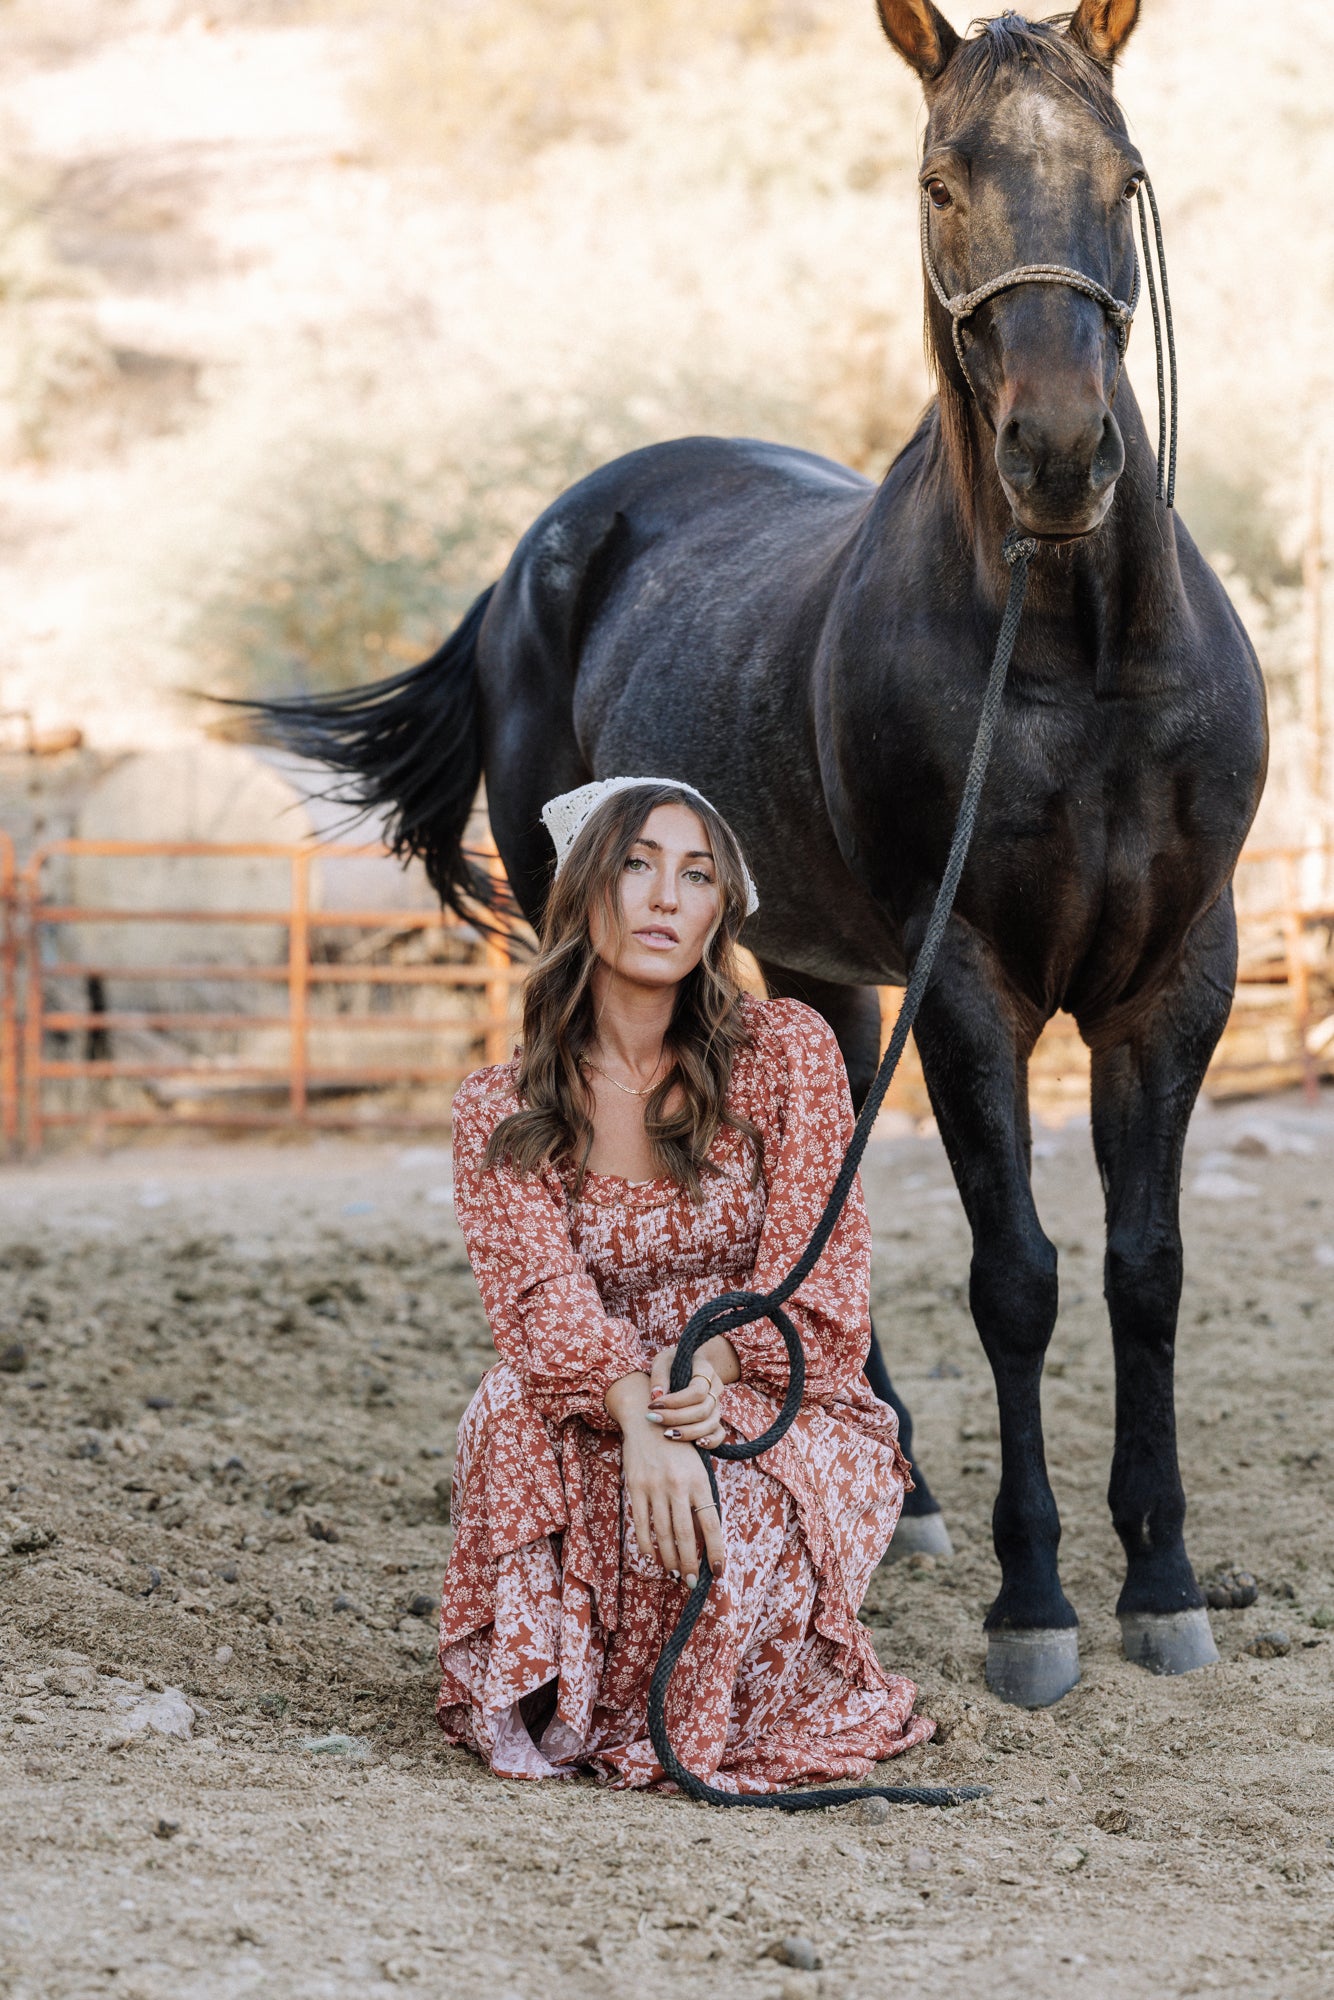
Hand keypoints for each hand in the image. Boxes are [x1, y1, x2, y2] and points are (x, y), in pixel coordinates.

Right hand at [619, 1418, 724, 1587]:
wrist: (648, 1420)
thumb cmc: (679, 1448)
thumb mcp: (698, 1467)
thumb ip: (701, 1498)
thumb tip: (705, 1537)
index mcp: (700, 1480)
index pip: (711, 1524)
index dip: (715, 1551)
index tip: (717, 1572)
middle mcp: (678, 1485)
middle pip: (686, 1535)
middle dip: (690, 1563)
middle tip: (691, 1582)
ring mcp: (655, 1487)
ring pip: (663, 1533)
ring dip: (669, 1558)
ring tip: (674, 1573)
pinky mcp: (635, 1487)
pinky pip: (641, 1523)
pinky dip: (647, 1544)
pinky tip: (652, 1556)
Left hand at [646, 1336, 739, 1448]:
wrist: (687, 1366)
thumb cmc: (672, 1363)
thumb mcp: (663, 1361)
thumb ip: (659, 1375)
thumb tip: (656, 1396)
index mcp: (705, 1370)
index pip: (697, 1390)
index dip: (676, 1401)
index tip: (653, 1404)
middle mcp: (715, 1388)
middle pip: (703, 1409)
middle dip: (677, 1417)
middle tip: (653, 1418)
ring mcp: (717, 1405)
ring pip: (711, 1424)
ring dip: (688, 1432)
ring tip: (666, 1434)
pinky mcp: (715, 1419)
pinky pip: (719, 1434)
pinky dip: (710, 1441)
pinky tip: (696, 1444)